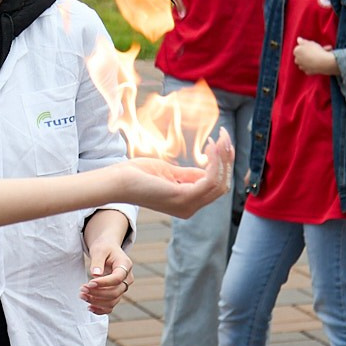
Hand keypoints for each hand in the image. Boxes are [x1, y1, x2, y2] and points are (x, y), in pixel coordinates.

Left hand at [81, 241, 131, 314]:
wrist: (108, 249)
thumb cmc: (104, 248)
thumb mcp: (100, 249)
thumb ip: (98, 261)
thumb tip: (95, 275)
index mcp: (125, 265)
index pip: (117, 278)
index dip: (104, 283)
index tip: (89, 283)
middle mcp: (127, 278)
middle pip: (115, 292)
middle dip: (97, 293)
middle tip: (82, 289)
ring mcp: (122, 288)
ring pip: (112, 301)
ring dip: (96, 301)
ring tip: (82, 295)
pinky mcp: (116, 294)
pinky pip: (110, 306)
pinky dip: (100, 309)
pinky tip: (88, 307)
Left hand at [118, 133, 234, 218]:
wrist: (118, 181)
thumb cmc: (138, 175)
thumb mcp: (170, 173)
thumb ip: (189, 175)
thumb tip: (210, 167)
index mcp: (188, 204)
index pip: (216, 187)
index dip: (222, 164)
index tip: (220, 142)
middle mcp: (190, 208)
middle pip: (222, 186)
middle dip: (227, 160)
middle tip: (225, 137)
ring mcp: (187, 205)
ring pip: (220, 183)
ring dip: (224, 158)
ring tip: (221, 138)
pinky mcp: (183, 197)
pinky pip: (210, 180)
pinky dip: (215, 162)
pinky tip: (211, 146)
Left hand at [293, 38, 338, 76]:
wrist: (323, 62)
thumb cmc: (316, 51)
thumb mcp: (310, 42)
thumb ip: (303, 41)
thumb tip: (298, 39)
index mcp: (296, 51)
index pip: (299, 48)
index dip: (306, 47)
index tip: (312, 46)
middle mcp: (297, 59)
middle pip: (302, 55)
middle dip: (308, 53)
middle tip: (317, 50)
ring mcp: (302, 66)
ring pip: (306, 62)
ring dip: (312, 59)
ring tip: (322, 55)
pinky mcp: (307, 72)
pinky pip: (310, 68)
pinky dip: (314, 65)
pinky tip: (320, 62)